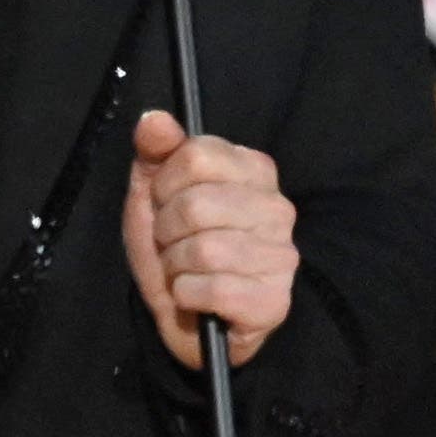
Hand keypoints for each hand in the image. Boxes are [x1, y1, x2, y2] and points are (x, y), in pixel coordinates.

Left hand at [122, 110, 297, 357]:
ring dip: (175, 266)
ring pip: (203, 250)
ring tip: (184, 270)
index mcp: (255, 172)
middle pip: (195, 204)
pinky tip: (196, 296)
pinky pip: (212, 289)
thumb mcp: (154, 195)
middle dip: (166, 230)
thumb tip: (153, 120)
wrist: (188, 316)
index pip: (197, 154)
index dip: (164, 185)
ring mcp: (282, 255)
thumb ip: (155, 153)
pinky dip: (187, 295)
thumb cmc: (175, 248)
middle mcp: (278, 209)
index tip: (166, 204)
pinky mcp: (274, 301)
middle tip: (174, 244)